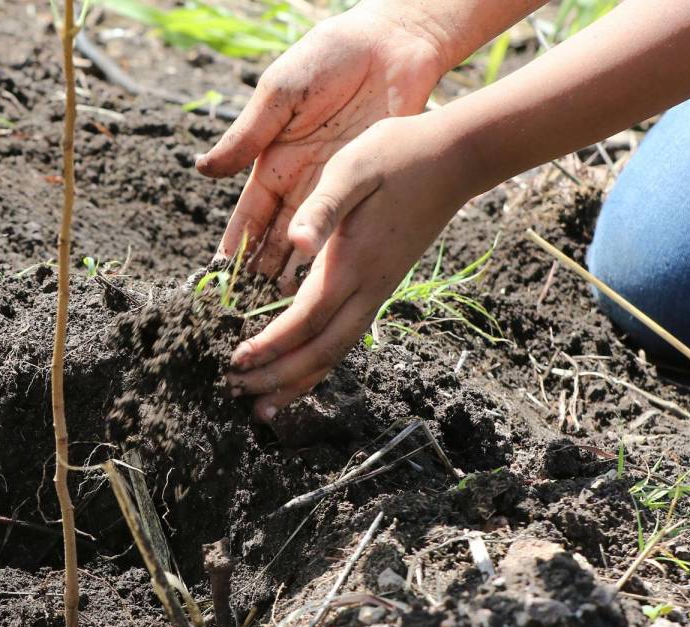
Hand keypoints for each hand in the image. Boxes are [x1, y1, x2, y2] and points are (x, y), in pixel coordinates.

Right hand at [196, 7, 447, 289]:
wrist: (392, 42)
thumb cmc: (328, 57)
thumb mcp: (279, 94)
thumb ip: (247, 134)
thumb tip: (203, 170)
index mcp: (272, 159)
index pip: (249, 213)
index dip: (235, 243)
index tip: (220, 276)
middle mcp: (300, 180)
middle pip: (276, 236)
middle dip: (261, 271)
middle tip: (249, 308)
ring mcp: (334, 186)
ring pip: (309, 241)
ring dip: (296, 272)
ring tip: (284, 308)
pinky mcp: (367, 185)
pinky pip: (347, 230)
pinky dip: (335, 256)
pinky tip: (326, 282)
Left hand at [225, 113, 475, 420]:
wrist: (454, 159)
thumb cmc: (397, 155)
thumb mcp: (352, 169)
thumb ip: (323, 208)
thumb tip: (297, 242)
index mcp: (352, 264)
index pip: (305, 320)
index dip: (270, 345)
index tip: (235, 361)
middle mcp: (366, 288)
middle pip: (319, 351)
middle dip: (277, 378)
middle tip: (236, 393)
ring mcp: (377, 292)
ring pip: (335, 353)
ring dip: (297, 382)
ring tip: (263, 408)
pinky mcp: (380, 288)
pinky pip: (345, 339)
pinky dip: (318, 365)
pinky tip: (300, 375)